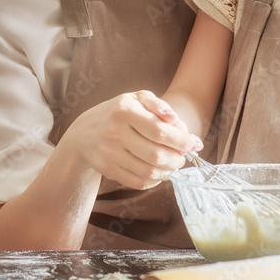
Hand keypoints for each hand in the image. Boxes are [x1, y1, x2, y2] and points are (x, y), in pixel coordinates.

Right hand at [62, 91, 202, 190]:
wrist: (84, 132)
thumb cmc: (118, 113)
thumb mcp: (136, 98)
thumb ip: (158, 105)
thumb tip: (175, 120)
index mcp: (125, 111)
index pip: (160, 131)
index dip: (182, 140)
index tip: (195, 143)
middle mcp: (115, 132)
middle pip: (156, 154)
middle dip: (177, 159)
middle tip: (183, 156)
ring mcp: (110, 153)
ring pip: (148, 171)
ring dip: (168, 171)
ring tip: (174, 165)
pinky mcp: (108, 169)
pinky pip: (137, 181)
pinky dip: (154, 181)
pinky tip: (160, 173)